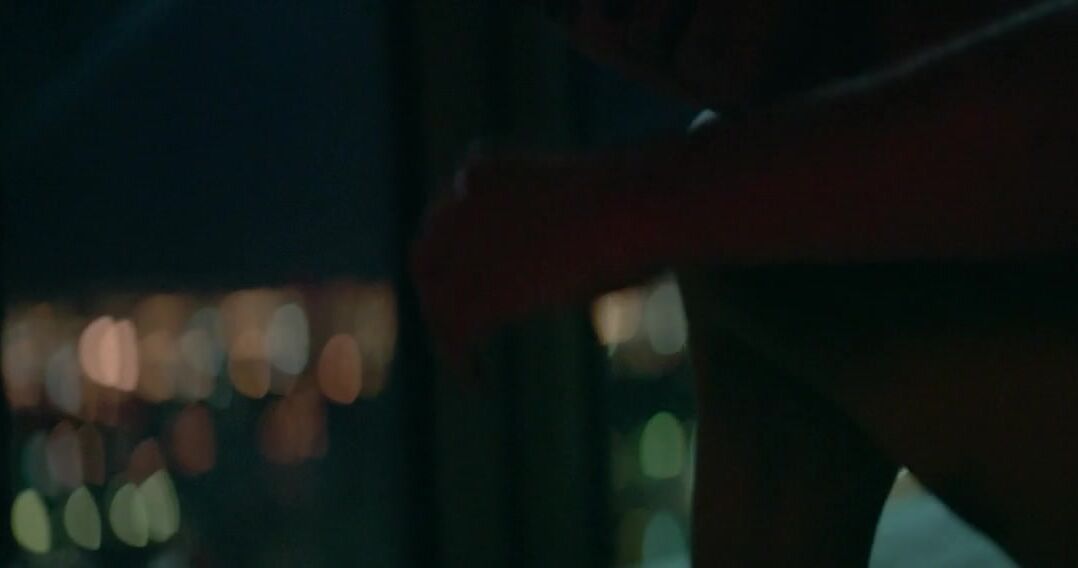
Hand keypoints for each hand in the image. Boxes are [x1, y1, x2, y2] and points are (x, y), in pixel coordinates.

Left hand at [409, 151, 653, 380]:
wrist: (631, 203)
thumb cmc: (640, 196)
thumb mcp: (595, 195)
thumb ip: (575, 216)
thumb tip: (606, 248)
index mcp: (485, 169)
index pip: (448, 209)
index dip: (453, 247)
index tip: (470, 272)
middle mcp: (462, 202)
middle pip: (426, 255)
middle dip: (437, 288)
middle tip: (454, 322)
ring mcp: (465, 248)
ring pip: (434, 297)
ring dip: (447, 329)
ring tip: (468, 360)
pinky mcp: (480, 291)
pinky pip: (454, 333)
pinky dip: (460, 361)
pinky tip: (479, 383)